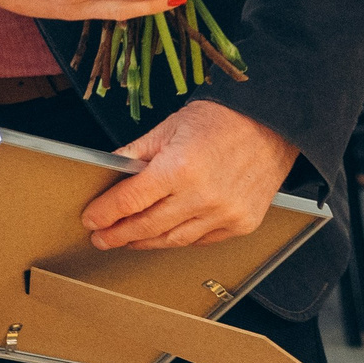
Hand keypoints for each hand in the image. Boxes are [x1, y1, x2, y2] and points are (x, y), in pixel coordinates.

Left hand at [81, 100, 296, 250]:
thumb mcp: (169, 127)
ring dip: (145, 242)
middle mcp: (202, 196)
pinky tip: (163, 235)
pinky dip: (178, 239)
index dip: (105, 213)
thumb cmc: (221, 120)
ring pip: (173, 240)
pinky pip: (201, 240)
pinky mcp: (242, 224)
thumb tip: (109, 169)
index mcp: (179, 168)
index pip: (129, 200)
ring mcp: (224, 214)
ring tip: (126, 240)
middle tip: (101, 237)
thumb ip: (137, 153)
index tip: (91, 220)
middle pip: (147, 226)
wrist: (272, 124)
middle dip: (118, 234)